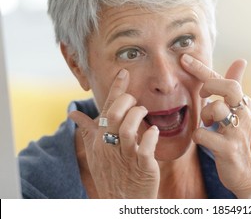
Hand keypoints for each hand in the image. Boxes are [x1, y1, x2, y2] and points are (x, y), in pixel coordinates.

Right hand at [69, 69, 159, 197]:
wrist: (120, 202)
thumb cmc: (110, 173)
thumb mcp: (94, 151)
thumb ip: (87, 130)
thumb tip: (71, 113)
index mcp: (99, 139)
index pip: (106, 108)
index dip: (116, 89)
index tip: (124, 72)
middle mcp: (110, 145)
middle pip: (115, 114)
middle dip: (127, 101)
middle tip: (135, 101)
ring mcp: (126, 156)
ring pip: (129, 128)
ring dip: (139, 116)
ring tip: (144, 114)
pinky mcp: (142, 166)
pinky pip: (146, 147)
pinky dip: (152, 136)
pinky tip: (154, 132)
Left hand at [181, 54, 250, 197]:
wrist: (250, 174)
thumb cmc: (239, 140)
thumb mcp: (239, 111)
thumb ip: (235, 86)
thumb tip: (240, 60)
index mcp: (244, 103)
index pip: (225, 79)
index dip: (202, 68)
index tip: (184, 58)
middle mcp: (245, 114)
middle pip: (229, 87)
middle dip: (210, 86)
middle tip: (202, 95)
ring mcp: (238, 131)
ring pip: (216, 108)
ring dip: (205, 115)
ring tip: (208, 123)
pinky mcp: (230, 149)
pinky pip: (204, 134)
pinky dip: (199, 136)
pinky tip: (205, 140)